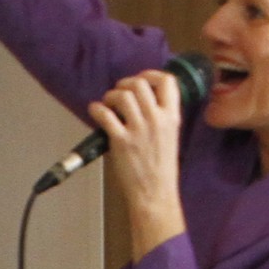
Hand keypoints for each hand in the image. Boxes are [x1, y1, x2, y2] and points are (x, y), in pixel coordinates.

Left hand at [90, 66, 190, 256]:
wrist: (155, 193)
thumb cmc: (161, 168)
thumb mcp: (171, 136)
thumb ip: (162, 116)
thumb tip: (145, 100)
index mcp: (172, 117)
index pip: (167, 81)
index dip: (151, 74)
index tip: (142, 78)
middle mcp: (157, 119)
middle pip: (139, 83)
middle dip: (125, 84)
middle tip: (119, 92)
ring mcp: (138, 129)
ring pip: (122, 95)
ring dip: (111, 95)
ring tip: (108, 103)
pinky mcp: (121, 141)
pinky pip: (105, 114)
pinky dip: (96, 108)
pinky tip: (95, 111)